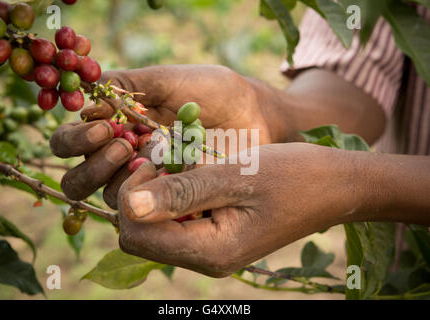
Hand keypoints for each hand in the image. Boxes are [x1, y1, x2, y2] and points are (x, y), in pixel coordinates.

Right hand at [50, 65, 277, 203]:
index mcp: (116, 128)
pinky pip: (148, 215)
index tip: (104, 127)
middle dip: (92, 167)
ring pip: (109, 200)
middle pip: (79, 180)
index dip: (75, 139)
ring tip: (146, 162)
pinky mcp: (173, 203)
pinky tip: (170, 184)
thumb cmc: (213, 92)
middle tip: (123, 147)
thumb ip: (128, 85)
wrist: (255, 116)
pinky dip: (151, 202)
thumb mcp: (169, 80)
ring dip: (118, 184)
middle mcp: (123, 161)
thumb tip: (83, 95)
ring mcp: (147, 185)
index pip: (71, 141)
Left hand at [117, 143, 367, 276]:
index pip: (137, 235)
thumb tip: (130, 206)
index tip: (156, 161)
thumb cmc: (293, 176)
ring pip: (157, 227)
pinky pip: (179, 221)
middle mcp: (206, 259)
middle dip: (141, 195)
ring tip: (184, 164)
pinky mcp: (217, 236)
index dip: (132, 196)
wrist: (334, 187)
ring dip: (160, 193)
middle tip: (166, 160)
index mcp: (211, 251)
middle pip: (140, 236)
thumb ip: (183, 192)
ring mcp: (212, 250)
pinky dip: (177, 195)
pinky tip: (196, 172)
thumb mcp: (236, 176)